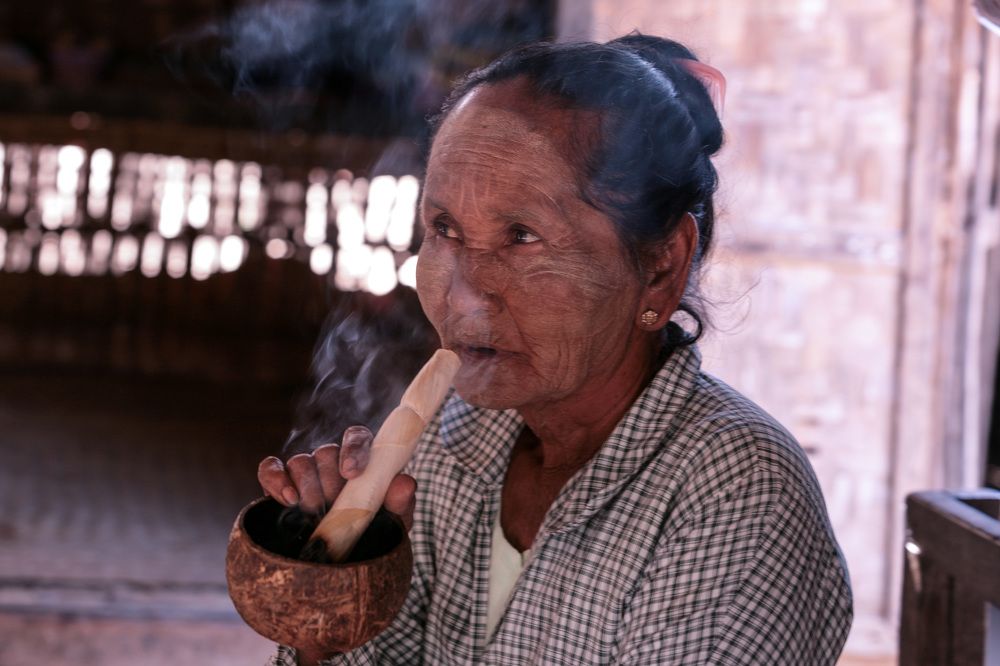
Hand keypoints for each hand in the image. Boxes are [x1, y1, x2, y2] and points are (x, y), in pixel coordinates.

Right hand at [257, 425, 416, 529]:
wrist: (338, 567)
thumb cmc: (369, 538)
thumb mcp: (391, 524)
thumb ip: (400, 502)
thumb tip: (405, 483)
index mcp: (361, 462)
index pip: (357, 437)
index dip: (353, 449)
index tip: (351, 473)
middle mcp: (331, 463)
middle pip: (325, 453)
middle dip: (328, 479)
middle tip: (330, 504)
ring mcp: (304, 473)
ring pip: (300, 461)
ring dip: (306, 486)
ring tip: (312, 511)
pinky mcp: (277, 485)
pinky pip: (270, 468)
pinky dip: (275, 479)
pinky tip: (287, 500)